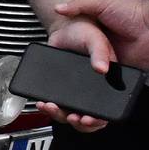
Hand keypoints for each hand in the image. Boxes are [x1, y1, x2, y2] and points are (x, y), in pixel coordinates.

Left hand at [35, 17, 115, 132]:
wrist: (64, 28)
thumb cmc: (85, 31)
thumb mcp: (94, 39)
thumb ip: (100, 51)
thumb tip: (103, 68)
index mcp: (107, 82)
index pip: (106, 110)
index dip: (98, 119)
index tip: (87, 119)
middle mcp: (92, 90)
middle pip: (87, 117)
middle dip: (77, 121)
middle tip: (69, 116)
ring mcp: (75, 91)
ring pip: (69, 113)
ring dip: (59, 115)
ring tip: (49, 106)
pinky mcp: (60, 88)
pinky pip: (56, 103)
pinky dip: (48, 107)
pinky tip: (41, 102)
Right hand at [54, 0, 148, 72]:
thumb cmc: (132, 12)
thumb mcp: (101, 3)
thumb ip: (78, 5)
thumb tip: (57, 8)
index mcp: (94, 31)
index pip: (74, 41)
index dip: (65, 45)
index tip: (57, 48)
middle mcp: (101, 46)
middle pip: (81, 57)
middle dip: (76, 59)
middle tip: (71, 58)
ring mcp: (111, 59)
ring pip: (93, 69)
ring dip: (90, 69)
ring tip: (85, 68)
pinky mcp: (122, 71)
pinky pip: (109, 79)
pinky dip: (105, 79)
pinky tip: (99, 74)